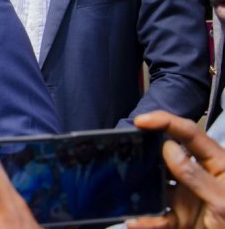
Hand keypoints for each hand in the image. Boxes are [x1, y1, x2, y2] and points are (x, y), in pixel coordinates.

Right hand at [127, 110, 224, 227]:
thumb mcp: (223, 199)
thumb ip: (196, 175)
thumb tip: (168, 147)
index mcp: (214, 163)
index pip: (188, 133)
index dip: (165, 121)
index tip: (141, 121)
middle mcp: (197, 176)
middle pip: (165, 156)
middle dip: (145, 152)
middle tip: (125, 150)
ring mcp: (187, 196)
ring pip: (156, 186)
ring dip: (140, 189)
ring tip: (124, 189)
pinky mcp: (180, 218)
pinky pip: (158, 217)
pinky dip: (145, 221)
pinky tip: (134, 222)